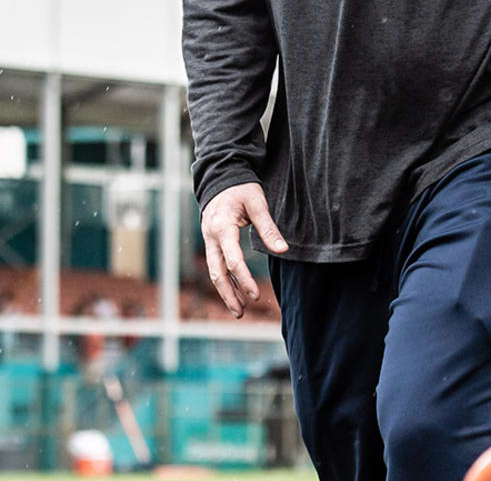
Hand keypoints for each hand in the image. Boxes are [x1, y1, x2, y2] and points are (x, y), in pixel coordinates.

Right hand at [200, 181, 287, 317]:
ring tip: (238, 310)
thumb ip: (268, 228)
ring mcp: (208, 239)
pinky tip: (235, 291)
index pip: (232, 259)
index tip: (256, 295)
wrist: (221, 176)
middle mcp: (211, 236)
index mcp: (222, 226)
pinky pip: (215, 264)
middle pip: (216, 271)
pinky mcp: (211, 240)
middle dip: (228, 294)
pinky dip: (224, 279)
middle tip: (241, 313)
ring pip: (213, 271)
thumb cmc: (241, 188)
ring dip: (225, 291)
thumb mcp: (257, 203)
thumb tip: (283, 250)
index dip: (244, 279)